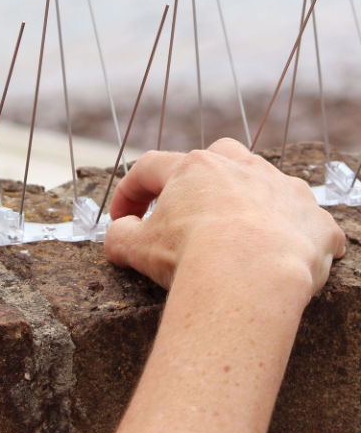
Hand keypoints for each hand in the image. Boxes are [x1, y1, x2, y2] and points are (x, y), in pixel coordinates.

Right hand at [104, 138, 344, 292]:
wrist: (250, 277)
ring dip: (250, 201)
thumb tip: (119, 234)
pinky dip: (295, 234)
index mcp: (193, 168)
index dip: (129, 193)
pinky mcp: (314, 219)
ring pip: (265, 181)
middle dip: (199, 178)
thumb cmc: (189, 255)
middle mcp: (240, 167)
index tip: (121, 220)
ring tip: (239, 234)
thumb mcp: (135, 248)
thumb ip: (119, 236)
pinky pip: (306, 220)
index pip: (149, 168)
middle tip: (186, 213)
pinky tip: (284, 255)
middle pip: (217, 155)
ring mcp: (283, 188)